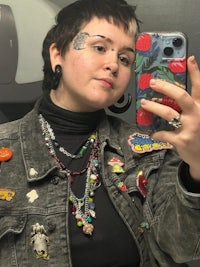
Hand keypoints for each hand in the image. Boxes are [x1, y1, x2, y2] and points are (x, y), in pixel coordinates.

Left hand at [141, 56, 199, 179]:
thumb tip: (172, 95)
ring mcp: (190, 127)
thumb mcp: (199, 117)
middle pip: (181, 96)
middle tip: (152, 82)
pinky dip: (155, 133)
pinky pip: (163, 134)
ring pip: (168, 113)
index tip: (188, 59)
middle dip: (165, 87)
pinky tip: (150, 132)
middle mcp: (197, 114)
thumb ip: (191, 106)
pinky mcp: (182, 140)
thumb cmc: (199, 134)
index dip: (195, 72)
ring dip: (153, 107)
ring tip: (143, 103)